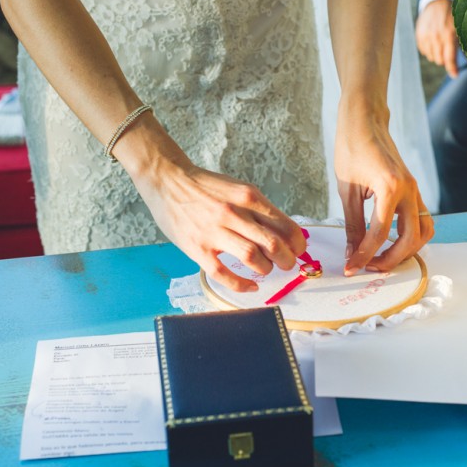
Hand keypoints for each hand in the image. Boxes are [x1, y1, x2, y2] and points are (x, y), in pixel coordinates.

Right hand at [118, 122, 306, 292]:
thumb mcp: (237, 188)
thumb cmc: (205, 187)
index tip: (299, 250)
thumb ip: (259, 209)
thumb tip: (284, 231)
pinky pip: (223, 273)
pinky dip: (241, 284)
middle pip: (272, 244)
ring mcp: (214, 232)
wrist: (167, 180)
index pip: (284, 225)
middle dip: (286, 260)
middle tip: (287, 265)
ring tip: (266, 269)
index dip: (297, 243)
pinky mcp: (197, 248)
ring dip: (266, 269)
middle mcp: (233, 213)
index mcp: (248, 197)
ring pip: (252, 258)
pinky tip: (250, 285)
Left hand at [334, 114, 433, 275]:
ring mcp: (415, 190)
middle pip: (410, 238)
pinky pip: (422, 220)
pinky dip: (411, 236)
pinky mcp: (414, 190)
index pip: (380, 233)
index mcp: (391, 187)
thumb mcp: (346, 189)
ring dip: (408, 250)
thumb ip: (352, 224)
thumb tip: (352, 253)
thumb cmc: (352, 147)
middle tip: (369, 267)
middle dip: (391, 258)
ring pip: (424, 232)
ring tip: (383, 257)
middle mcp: (409, 190)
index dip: (364, 255)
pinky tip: (391, 242)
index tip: (351, 267)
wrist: (366, 120)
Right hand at [415, 0, 458, 77]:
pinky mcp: (419, 36)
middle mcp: (436, 37)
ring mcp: (426, 37)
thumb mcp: (459, 29)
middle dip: (444, 59)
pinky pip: (423, 52)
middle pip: (440, 60)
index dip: (452, 69)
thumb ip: (458, 45)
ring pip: (431, 57)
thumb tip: (459, 62)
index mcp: (449, 35)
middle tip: (447, 51)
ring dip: (436, 55)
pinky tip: (432, 41)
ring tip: (440, 44)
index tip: (455, 76)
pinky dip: (429, 50)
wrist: (437, 3)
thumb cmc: (451, 17)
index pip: (449, 58)